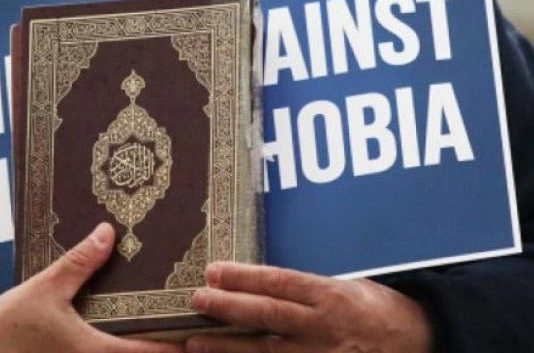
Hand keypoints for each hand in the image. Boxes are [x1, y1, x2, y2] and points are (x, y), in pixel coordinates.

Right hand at [0, 223, 183, 352]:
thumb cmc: (7, 326)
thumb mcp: (46, 289)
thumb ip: (79, 263)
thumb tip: (108, 233)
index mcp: (94, 352)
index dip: (176, 347)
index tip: (198, 339)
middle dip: (162, 350)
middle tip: (186, 335)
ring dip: (139, 350)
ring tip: (158, 334)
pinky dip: (116, 350)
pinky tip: (117, 336)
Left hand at [186, 262, 432, 352]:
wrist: (419, 341)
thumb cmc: (378, 309)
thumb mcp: (346, 287)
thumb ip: (305, 290)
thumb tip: (259, 285)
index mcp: (330, 295)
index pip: (278, 282)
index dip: (242, 277)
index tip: (213, 272)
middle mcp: (324, 326)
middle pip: (267, 315)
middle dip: (227, 307)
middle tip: (197, 300)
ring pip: (267, 351)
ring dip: (228, 347)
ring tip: (195, 341)